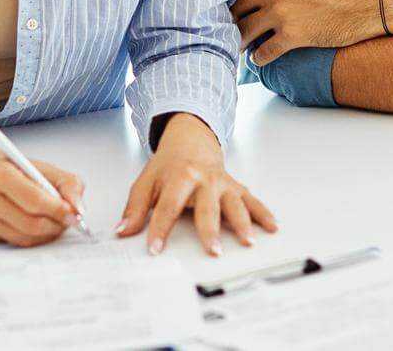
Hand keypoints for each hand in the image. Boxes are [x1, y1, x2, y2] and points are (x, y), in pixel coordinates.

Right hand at [0, 138, 83, 246]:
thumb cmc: (6, 167)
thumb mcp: (35, 165)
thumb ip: (65, 182)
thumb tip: (79, 209)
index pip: (34, 200)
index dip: (59, 210)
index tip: (76, 214)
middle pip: (30, 223)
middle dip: (56, 225)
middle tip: (70, 221)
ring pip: (24, 237)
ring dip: (47, 233)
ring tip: (57, 222)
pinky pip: (15, 241)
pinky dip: (32, 236)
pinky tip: (37, 225)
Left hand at [116, 112, 277, 255]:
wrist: (191, 142)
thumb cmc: (169, 166)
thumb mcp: (146, 182)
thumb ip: (134, 208)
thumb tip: (122, 231)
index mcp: (179, 176)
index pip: (167, 206)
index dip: (160, 228)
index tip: (155, 248)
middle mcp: (204, 179)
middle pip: (207, 207)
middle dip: (210, 229)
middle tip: (213, 250)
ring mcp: (223, 183)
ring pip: (234, 203)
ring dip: (243, 223)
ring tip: (247, 242)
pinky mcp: (236, 187)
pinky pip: (252, 200)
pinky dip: (263, 214)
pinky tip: (271, 228)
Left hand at [233, 0, 382, 65]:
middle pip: (233, 3)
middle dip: (230, 12)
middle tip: (228, 19)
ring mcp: (281, 13)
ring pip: (242, 30)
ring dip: (239, 37)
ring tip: (239, 40)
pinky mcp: (294, 37)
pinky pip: (263, 53)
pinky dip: (258, 57)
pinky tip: (259, 56)